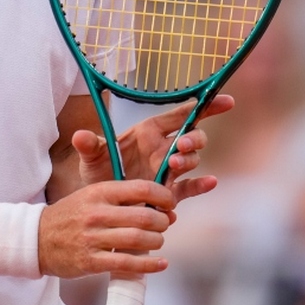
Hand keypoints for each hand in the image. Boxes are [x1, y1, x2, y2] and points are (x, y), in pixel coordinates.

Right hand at [38, 180, 175, 278]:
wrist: (36, 238)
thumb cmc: (69, 216)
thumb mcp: (91, 195)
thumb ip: (121, 198)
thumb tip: (158, 206)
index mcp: (98, 192)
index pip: (141, 189)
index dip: (163, 196)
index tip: (169, 202)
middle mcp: (97, 213)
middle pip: (145, 217)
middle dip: (163, 221)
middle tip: (165, 223)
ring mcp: (93, 238)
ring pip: (138, 239)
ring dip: (157, 241)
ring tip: (157, 241)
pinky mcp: (91, 261)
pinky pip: (127, 263)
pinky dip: (149, 265)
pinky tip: (160, 264)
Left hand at [72, 95, 233, 200]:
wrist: (100, 203)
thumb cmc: (98, 171)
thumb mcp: (91, 157)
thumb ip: (89, 146)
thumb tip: (78, 136)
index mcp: (148, 132)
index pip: (181, 115)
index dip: (205, 107)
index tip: (226, 101)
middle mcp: (163, 149)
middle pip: (192, 137)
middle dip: (193, 138)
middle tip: (181, 145)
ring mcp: (168, 171)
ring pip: (192, 160)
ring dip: (189, 160)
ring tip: (176, 165)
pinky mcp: (169, 193)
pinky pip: (189, 188)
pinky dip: (201, 186)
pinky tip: (210, 182)